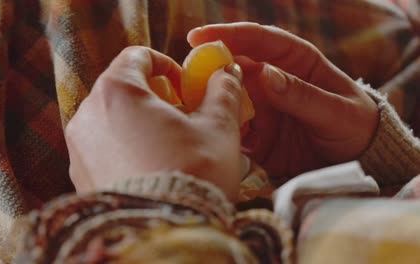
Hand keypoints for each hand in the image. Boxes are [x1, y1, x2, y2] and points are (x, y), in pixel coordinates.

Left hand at [65, 46, 243, 199]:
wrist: (164, 235)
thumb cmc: (193, 175)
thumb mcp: (218, 128)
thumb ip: (222, 93)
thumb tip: (226, 74)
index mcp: (117, 91)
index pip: (137, 56)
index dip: (165, 65)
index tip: (184, 85)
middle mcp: (87, 115)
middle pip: (121, 88)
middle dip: (152, 96)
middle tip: (180, 116)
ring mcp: (78, 148)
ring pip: (110, 119)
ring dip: (138, 122)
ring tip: (167, 145)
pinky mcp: (79, 177)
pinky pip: (102, 148)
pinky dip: (123, 147)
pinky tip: (150, 167)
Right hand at [188, 23, 378, 180]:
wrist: (359, 161)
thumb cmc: (355, 127)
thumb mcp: (336, 111)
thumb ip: (301, 95)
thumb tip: (265, 75)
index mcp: (295, 62)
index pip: (259, 40)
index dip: (229, 35)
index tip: (199, 37)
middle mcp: (272, 82)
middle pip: (232, 70)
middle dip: (207, 72)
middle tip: (183, 80)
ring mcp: (262, 109)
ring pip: (226, 100)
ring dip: (208, 105)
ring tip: (192, 112)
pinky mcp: (256, 136)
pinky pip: (232, 131)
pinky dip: (219, 132)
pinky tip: (208, 137)